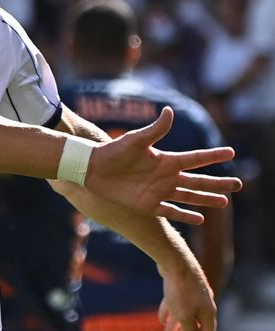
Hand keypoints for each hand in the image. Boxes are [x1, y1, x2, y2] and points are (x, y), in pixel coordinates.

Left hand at [84, 108, 240, 223]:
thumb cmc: (112, 152)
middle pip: (198, 180)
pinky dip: (185, 216)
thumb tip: (169, 110)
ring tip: (225, 202)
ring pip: (189, 197)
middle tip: (239, 183)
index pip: (196, 158)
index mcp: (166, 159)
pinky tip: (200, 219)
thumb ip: (155, 130)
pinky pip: (170, 212)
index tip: (232, 152)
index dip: (213, 155)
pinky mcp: (148, 205)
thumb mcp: (134, 140)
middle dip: (218, 182)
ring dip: (207, 199)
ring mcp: (158, 192)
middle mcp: (166, 176)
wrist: (91, 169)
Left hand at [160, 264, 217, 330]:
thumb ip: (190, 329)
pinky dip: (169, 314)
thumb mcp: (185, 315)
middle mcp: (203, 305)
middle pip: (194, 328)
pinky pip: (175, 305)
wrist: (175, 262)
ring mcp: (192, 296)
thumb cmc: (181, 290)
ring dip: (176, 329)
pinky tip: (161, 321)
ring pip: (184, 316)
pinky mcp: (180, 288)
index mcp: (208, 313)